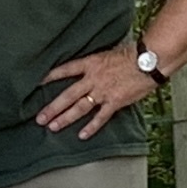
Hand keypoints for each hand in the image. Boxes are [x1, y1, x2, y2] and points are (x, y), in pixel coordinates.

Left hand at [36, 44, 160, 140]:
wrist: (149, 61)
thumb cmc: (134, 54)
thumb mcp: (110, 52)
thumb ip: (98, 62)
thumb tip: (92, 67)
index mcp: (91, 63)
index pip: (65, 69)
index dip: (50, 76)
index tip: (37, 83)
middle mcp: (93, 78)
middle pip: (68, 95)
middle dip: (52, 107)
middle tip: (39, 118)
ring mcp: (103, 92)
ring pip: (79, 107)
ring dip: (65, 118)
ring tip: (52, 127)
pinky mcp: (115, 102)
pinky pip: (100, 117)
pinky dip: (91, 127)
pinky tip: (82, 135)